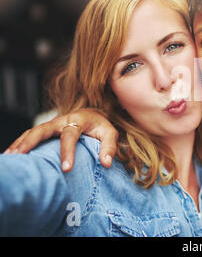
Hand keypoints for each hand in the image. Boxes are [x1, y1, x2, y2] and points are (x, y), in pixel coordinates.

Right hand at [4, 109, 118, 171]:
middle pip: (43, 129)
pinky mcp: (45, 129)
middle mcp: (62, 120)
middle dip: (31, 142)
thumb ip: (110, 147)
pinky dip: (19, 143)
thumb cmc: (101, 127)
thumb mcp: (110, 133)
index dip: (68, 151)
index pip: (70, 135)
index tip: (66, 169)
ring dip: (20, 143)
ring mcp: (51, 124)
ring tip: (11, 157)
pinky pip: (30, 135)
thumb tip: (106, 163)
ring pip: (32, 131)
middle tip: (22, 156)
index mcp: (78, 120)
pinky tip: (10, 154)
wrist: (92, 114)